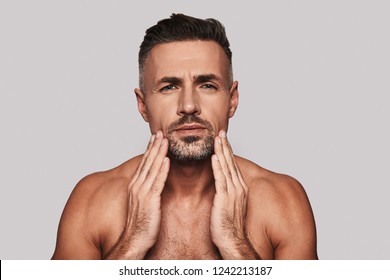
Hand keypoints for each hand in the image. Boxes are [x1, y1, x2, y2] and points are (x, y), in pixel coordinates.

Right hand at [104, 131, 168, 258]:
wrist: (134, 241)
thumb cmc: (140, 224)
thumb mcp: (143, 204)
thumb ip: (148, 190)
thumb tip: (154, 182)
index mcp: (136, 186)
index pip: (144, 164)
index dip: (150, 150)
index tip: (156, 137)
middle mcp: (137, 187)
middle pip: (147, 162)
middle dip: (154, 146)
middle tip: (160, 132)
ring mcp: (142, 193)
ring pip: (152, 169)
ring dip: (159, 153)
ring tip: (165, 140)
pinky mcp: (150, 201)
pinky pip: (157, 183)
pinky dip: (162, 170)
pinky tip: (167, 160)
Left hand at [210, 130, 258, 258]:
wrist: (232, 241)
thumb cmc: (229, 225)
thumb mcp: (228, 204)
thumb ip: (225, 192)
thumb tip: (220, 184)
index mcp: (240, 188)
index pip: (232, 165)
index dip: (227, 151)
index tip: (222, 140)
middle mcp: (238, 187)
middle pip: (231, 163)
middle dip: (225, 147)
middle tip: (220, 132)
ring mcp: (233, 192)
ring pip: (226, 167)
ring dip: (221, 152)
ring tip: (217, 138)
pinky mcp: (225, 199)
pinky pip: (221, 179)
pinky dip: (218, 167)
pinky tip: (214, 156)